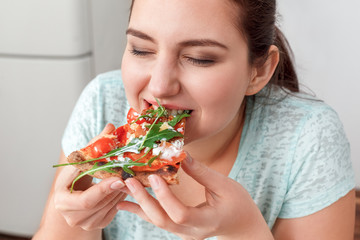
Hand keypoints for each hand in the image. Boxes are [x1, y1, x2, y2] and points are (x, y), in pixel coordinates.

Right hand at [53, 124, 127, 230]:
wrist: (74, 194)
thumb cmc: (76, 175)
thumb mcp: (80, 161)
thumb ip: (93, 146)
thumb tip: (110, 127)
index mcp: (62, 200)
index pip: (85, 199)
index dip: (103, 189)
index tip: (119, 178)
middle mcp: (70, 216)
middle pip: (99, 205)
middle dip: (115, 189)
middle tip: (130, 177)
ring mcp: (84, 223)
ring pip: (109, 208)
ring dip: (121, 193)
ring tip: (129, 178)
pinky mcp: (96, 225)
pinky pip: (113, 212)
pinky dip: (121, 198)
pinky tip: (125, 186)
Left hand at [117, 154, 272, 239]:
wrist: (241, 225)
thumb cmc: (238, 204)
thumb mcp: (225, 186)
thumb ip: (202, 173)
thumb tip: (181, 155)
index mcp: (207, 222)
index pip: (181, 214)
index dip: (166, 197)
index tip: (154, 177)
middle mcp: (191, 232)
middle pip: (163, 220)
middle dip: (144, 201)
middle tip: (128, 181)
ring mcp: (184, 233)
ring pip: (157, 221)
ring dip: (139, 204)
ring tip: (122, 188)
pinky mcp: (179, 229)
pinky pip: (158, 220)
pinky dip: (142, 209)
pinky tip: (126, 203)